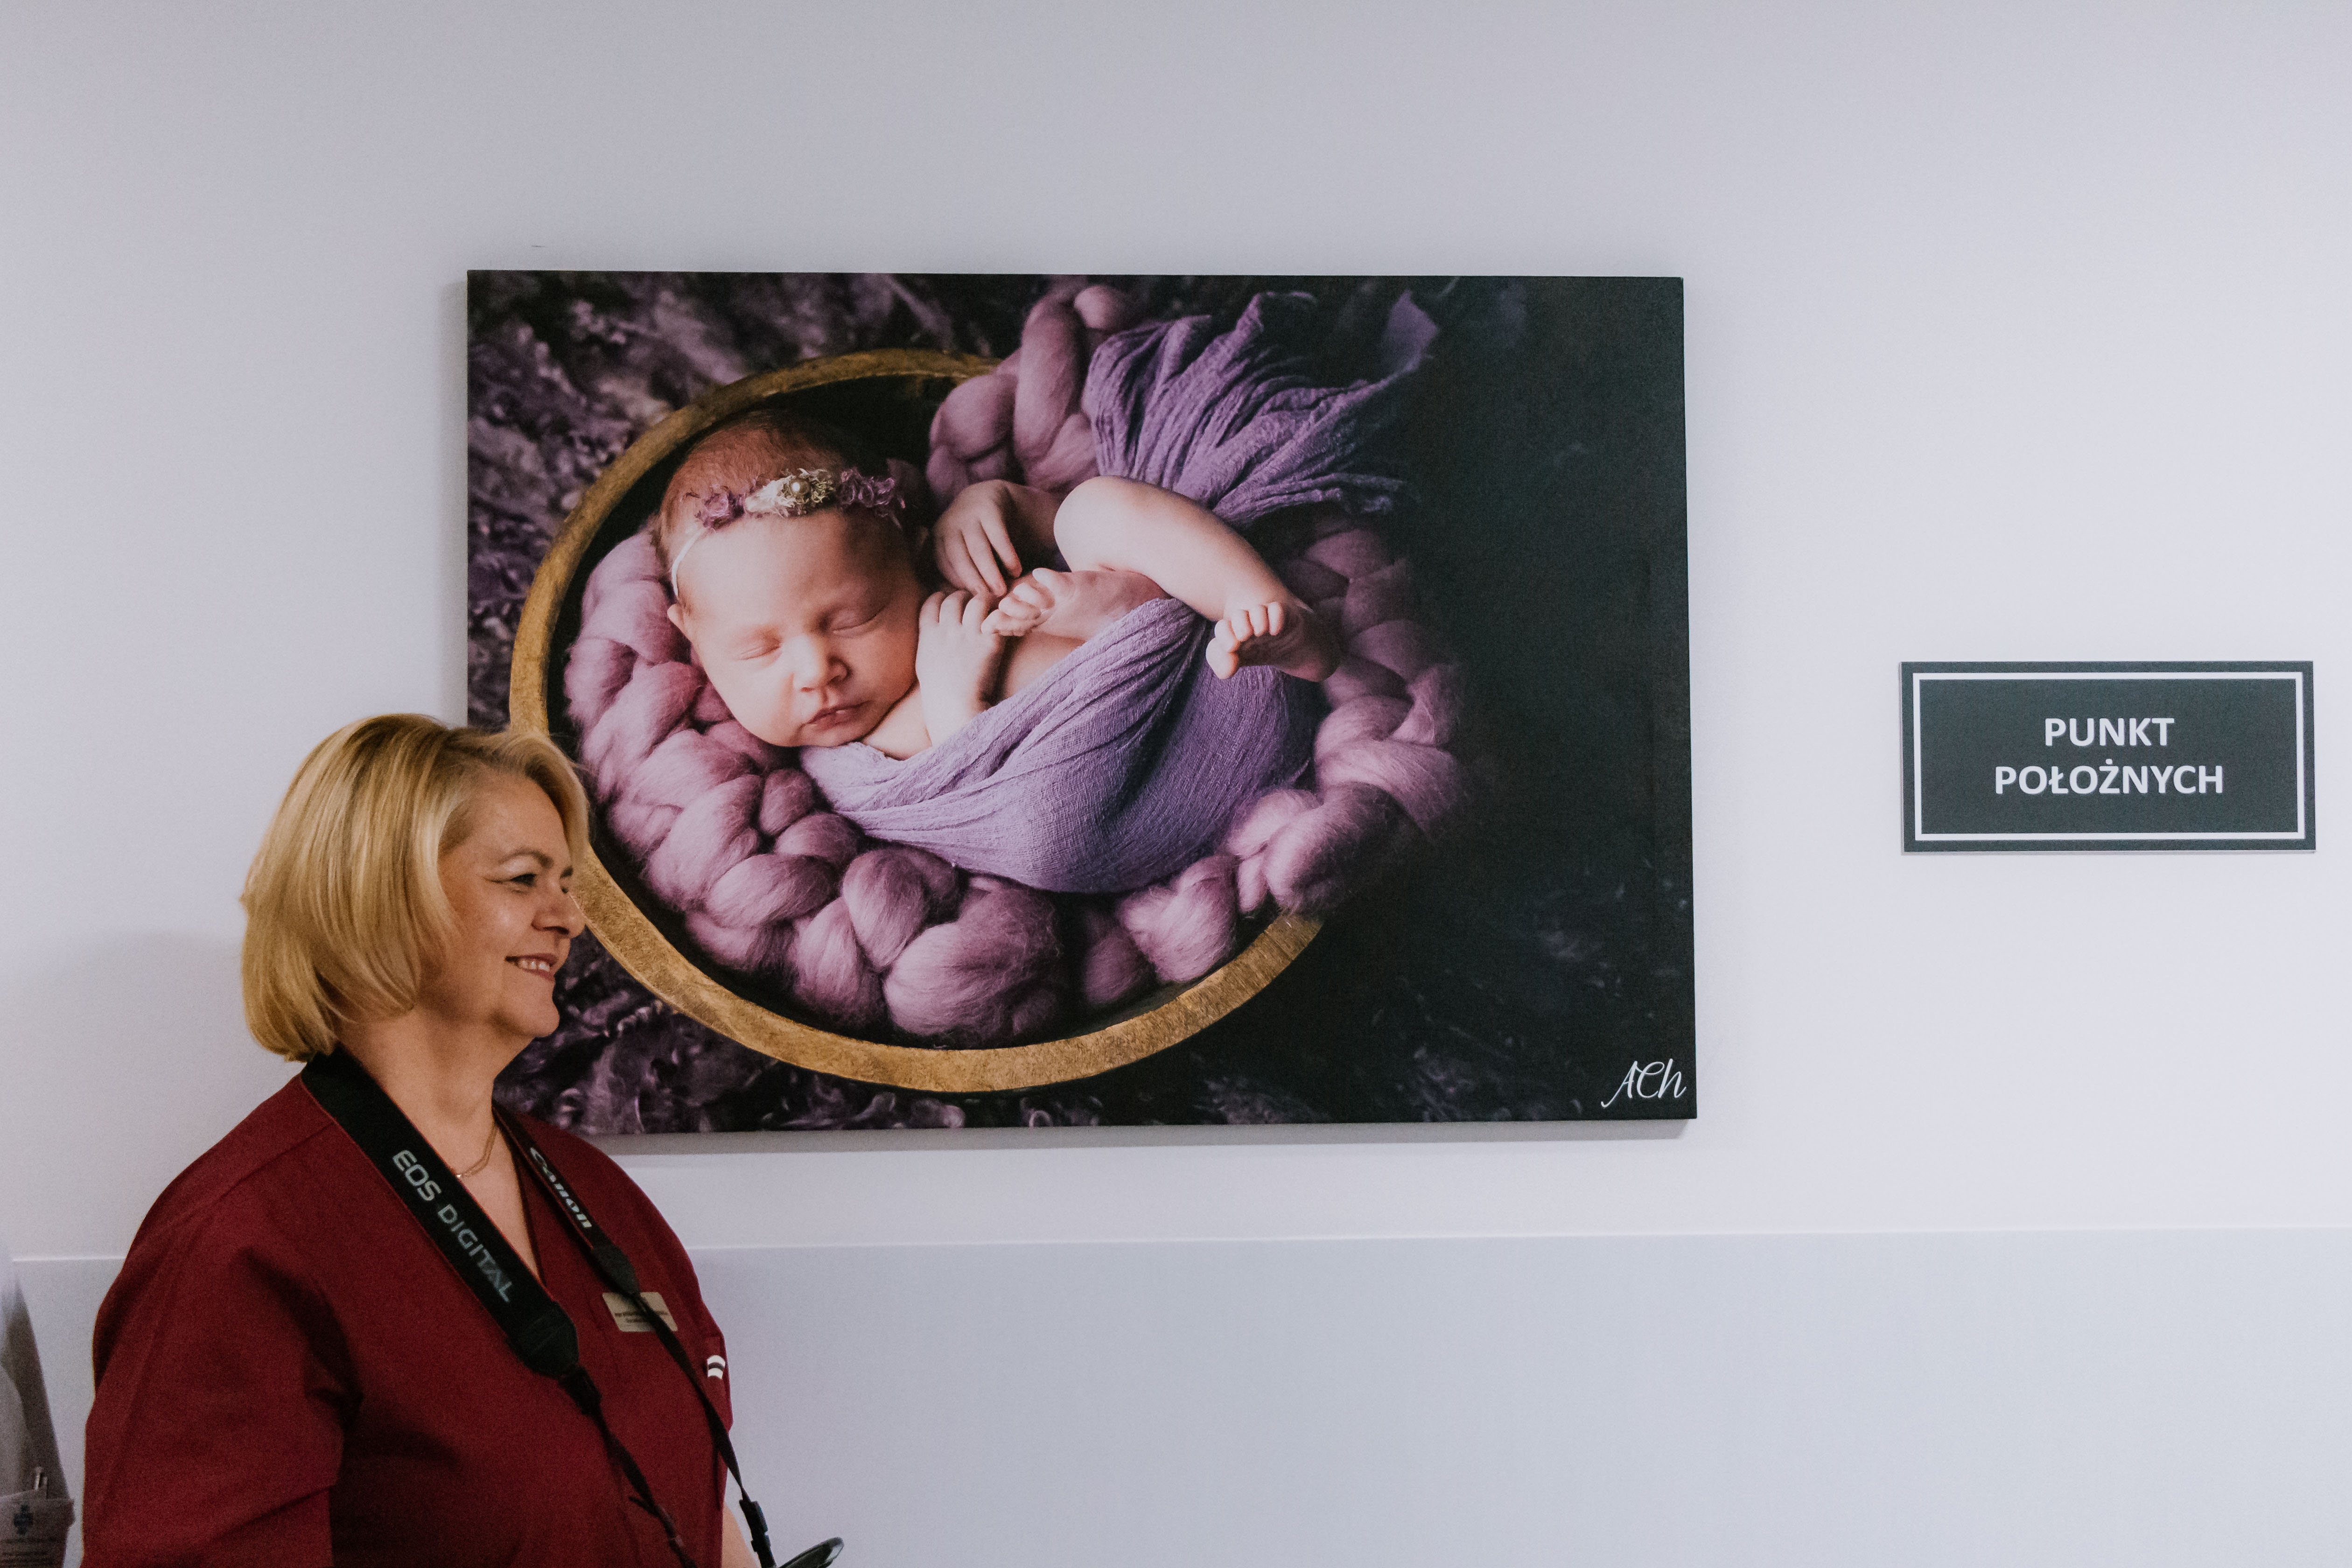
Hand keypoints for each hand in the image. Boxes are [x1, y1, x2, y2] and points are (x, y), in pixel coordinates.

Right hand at [916, 589, 1010, 741]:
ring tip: (990, 611)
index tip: (950, 603)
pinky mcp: (989, 643)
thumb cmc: (940, 694)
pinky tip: (1002, 624)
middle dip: (964, 598)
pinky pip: (996, 617)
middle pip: (954, 598)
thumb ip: (928, 643)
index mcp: (928, 636)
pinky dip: (1000, 617)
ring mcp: (968, 636)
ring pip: (977, 601)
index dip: (942, 598)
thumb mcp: (925, 665)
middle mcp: (947, 631)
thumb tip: (931, 631)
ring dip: (985, 604)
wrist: (955, 711)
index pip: (932, 602)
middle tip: (973, 605)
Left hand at [933, 482, 1024, 595]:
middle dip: (973, 580)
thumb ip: (956, 569)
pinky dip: (1007, 556)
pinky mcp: (989, 508)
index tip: (972, 599)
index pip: (944, 564)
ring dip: (990, 572)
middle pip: (959, 557)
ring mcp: (969, 514)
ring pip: (978, 548)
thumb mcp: (960, 546)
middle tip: (988, 599)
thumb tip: (953, 598)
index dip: (957, 583)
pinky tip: (1015, 570)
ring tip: (1002, 589)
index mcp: (938, 535)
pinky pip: (999, 537)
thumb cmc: (976, 534)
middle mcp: (950, 523)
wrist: (991, 496)